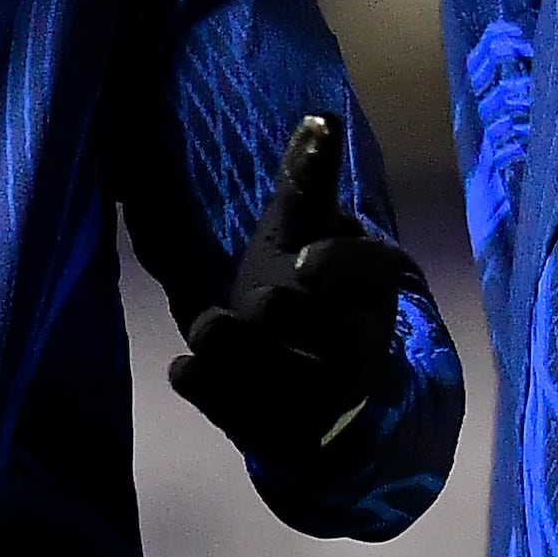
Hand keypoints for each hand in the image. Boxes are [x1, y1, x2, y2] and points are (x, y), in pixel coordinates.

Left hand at [167, 116, 418, 458]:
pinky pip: (263, 430)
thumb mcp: (302, 229)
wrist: (317, 371)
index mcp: (373, 286)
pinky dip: (221, 402)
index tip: (303, 261)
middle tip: (254, 302)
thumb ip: (308, 183)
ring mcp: (334, 401)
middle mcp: (365, 347)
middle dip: (294, 321)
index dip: (341, 269)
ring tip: (203, 329)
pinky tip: (184, 371)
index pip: (370, 274)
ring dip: (246, 363)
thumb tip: (319, 116)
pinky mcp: (298, 440)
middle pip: (341, 342)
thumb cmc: (305, 284)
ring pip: (299, 391)